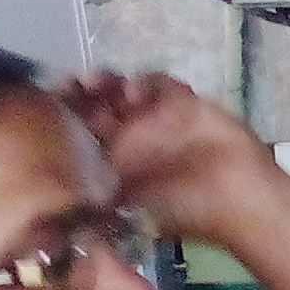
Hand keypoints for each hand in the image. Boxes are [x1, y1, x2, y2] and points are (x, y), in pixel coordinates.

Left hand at [57, 72, 288, 249]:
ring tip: (102, 82)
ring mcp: (155, 119)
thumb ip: (91, 192)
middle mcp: (129, 138)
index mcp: (111, 164)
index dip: (62, 114)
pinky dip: (147, 80)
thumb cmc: (183, 209)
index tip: (50, 102)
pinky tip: (139, 90)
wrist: (238, 198)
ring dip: (108, 81)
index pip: (77, 132)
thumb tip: (50, 190)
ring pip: (121, 88)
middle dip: (81, 91)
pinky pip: (158, 82)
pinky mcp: (182, 103)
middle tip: (75, 84)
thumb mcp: (125, 204)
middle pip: (95, 103)